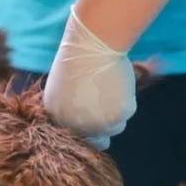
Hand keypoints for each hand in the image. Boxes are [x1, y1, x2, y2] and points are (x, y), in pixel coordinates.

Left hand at [43, 7, 135, 149]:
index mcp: (58, 118)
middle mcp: (77, 126)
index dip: (91, 131)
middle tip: (111, 112)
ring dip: (117, 111)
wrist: (92, 44)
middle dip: (106, 128)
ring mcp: (97, 124)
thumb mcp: (63, 89)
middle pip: (100, 141)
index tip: (98, 121)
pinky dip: (127, 98)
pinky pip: (127, 113)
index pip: (78, 139)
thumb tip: (90, 126)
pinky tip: (118, 81)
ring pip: (116, 127)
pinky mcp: (117, 116)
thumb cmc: (78, 58)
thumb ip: (72, 111)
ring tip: (110, 86)